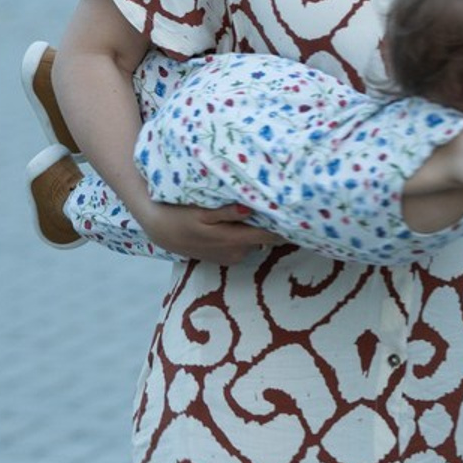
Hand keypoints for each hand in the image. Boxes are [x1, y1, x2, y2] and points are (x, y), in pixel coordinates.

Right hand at [138, 200, 284, 264]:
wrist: (160, 230)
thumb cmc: (180, 217)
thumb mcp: (199, 213)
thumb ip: (225, 213)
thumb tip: (246, 209)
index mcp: (234, 241)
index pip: (271, 235)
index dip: (286, 226)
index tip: (302, 215)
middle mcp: (237, 252)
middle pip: (267, 238)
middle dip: (277, 224)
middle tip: (291, 205)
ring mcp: (233, 256)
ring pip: (256, 240)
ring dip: (261, 227)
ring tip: (269, 208)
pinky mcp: (227, 257)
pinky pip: (246, 243)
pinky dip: (249, 233)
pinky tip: (247, 219)